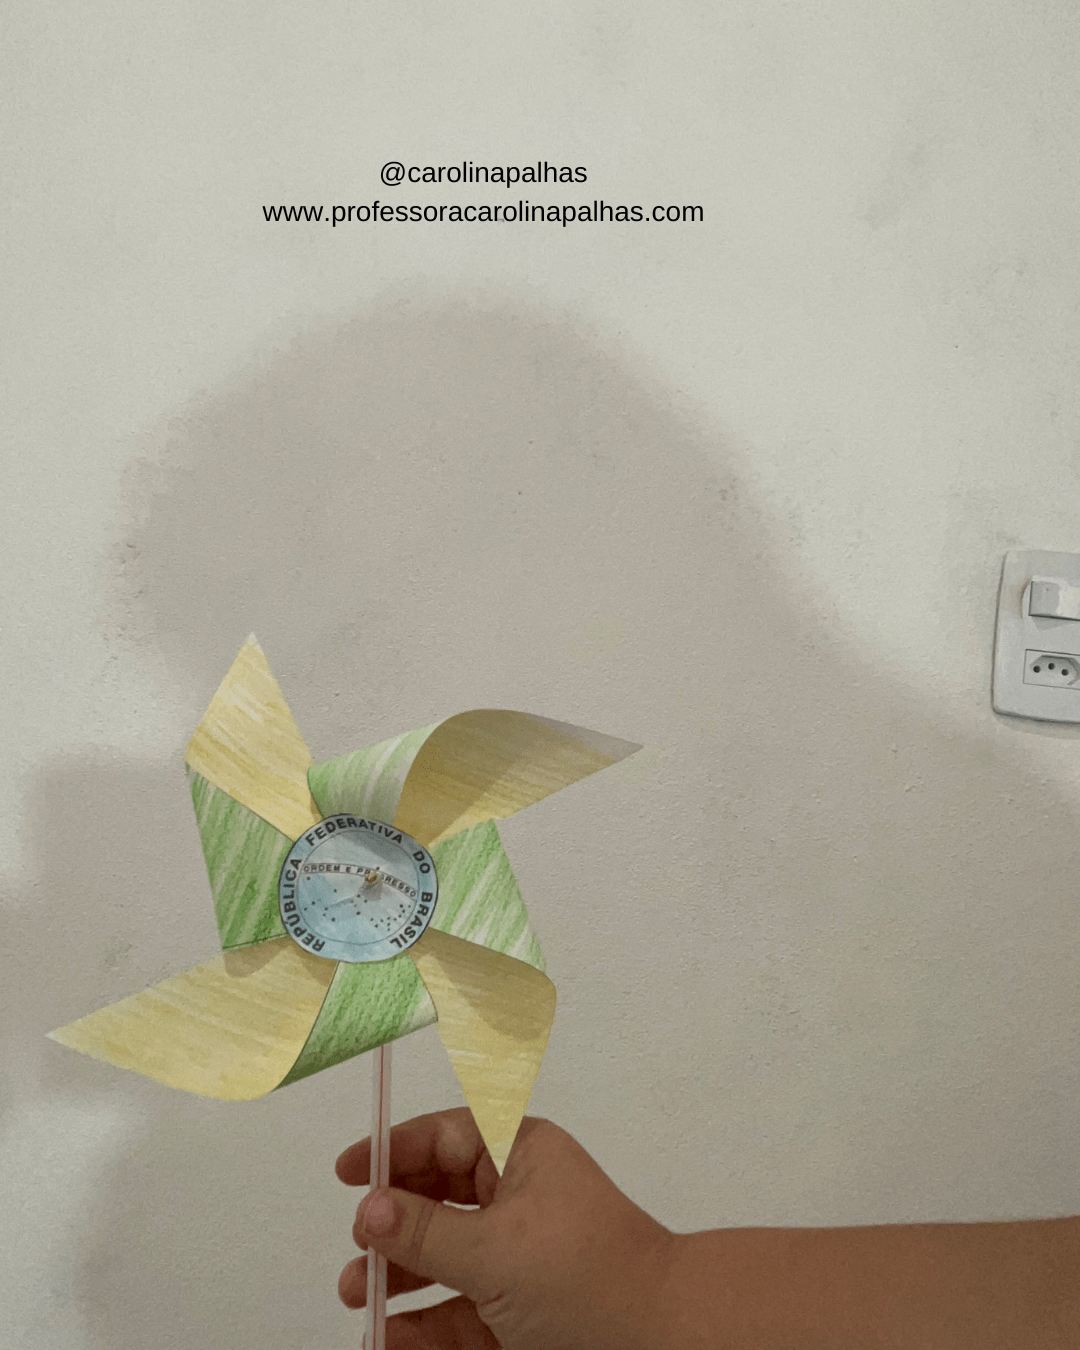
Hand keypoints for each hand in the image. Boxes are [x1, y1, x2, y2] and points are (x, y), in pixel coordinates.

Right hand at [336, 1107, 677, 1349]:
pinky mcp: (519, 1311)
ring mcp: (518, 1256)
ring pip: (444, 1257)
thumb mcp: (494, 1251)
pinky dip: (423, 1323)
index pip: (445, 1138)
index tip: (347, 1173)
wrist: (665, 1342)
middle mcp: (518, 1196)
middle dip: (391, 1223)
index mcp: (519, 1155)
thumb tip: (368, 1206)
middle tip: (355, 1250)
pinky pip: (460, 1309)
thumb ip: (424, 1232)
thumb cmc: (587, 1276)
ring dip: (398, 1277)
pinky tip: (390, 1339)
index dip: (394, 1151)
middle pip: (437, 1198)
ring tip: (358, 1296)